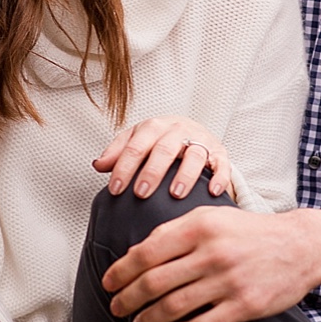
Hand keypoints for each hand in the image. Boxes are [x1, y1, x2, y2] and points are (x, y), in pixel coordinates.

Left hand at [94, 116, 233, 200]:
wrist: (193, 132)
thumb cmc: (160, 140)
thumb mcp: (137, 140)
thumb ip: (118, 152)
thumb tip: (99, 165)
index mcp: (154, 127)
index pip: (137, 145)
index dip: (125, 167)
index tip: (116, 189)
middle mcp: (179, 130)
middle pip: (165, 149)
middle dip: (152, 172)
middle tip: (141, 193)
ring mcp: (201, 141)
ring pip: (194, 155)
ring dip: (185, 175)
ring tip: (175, 194)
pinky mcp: (219, 153)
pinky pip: (221, 164)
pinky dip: (219, 177)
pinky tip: (212, 192)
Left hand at [101, 206, 320, 321]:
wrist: (303, 245)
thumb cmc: (251, 232)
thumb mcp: (213, 217)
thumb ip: (176, 231)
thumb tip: (136, 254)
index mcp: (201, 227)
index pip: (146, 253)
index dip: (121, 271)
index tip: (109, 283)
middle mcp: (213, 253)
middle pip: (154, 283)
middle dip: (128, 299)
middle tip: (117, 308)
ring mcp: (229, 281)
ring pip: (173, 307)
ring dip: (148, 319)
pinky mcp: (244, 306)